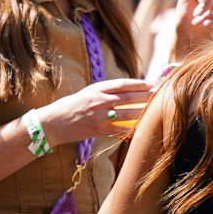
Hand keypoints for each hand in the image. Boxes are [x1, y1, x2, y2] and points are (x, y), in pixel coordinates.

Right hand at [36, 77, 154, 145]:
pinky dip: (132, 128)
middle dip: (146, 96)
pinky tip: (142, 127)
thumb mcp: (88, 93)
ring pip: (128, 113)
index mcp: (97, 89)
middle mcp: (99, 100)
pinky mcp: (98, 130)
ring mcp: (99, 116)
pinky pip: (120, 129)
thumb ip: (106, 91)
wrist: (52, 123)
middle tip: (161, 95)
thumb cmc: (71, 106)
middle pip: (129, 97)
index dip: (139, 83)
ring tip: (156, 110)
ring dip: (143, 111)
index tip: (152, 83)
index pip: (123, 84)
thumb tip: (128, 89)